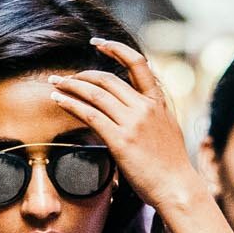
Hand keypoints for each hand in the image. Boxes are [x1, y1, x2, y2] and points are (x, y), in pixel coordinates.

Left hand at [50, 40, 205, 217]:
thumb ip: (153, 113)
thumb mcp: (168, 129)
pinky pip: (90, 115)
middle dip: (82, 75)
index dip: (115, 49)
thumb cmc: (172, 167)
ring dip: (71, 86)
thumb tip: (138, 106)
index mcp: (157, 102)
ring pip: (95, 94)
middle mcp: (144, 107)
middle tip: (64, 77)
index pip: (136, 63)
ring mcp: (132, 123)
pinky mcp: (120, 141)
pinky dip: (71, 104)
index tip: (98, 44)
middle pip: (107, 79)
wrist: (178, 189)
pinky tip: (58, 100)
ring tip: (55, 85)